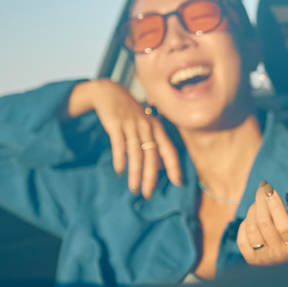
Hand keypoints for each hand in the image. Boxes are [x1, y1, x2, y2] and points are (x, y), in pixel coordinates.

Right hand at [67, 79, 181, 196]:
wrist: (109, 93)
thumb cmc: (130, 114)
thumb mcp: (145, 126)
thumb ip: (153, 144)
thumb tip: (160, 168)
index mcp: (157, 128)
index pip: (170, 150)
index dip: (174, 166)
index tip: (177, 182)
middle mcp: (147, 127)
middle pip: (153, 156)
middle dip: (151, 177)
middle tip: (148, 193)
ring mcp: (132, 125)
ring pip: (136, 154)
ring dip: (135, 173)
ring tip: (134, 188)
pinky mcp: (116, 124)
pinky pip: (120, 145)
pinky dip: (120, 159)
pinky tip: (120, 171)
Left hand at [237, 181, 287, 263]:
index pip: (285, 226)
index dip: (276, 206)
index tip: (271, 189)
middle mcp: (281, 256)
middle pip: (265, 223)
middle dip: (262, 200)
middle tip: (264, 187)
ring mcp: (265, 260)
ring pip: (252, 228)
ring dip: (254, 209)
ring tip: (261, 201)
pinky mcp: (253, 260)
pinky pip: (242, 239)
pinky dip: (245, 224)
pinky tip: (254, 217)